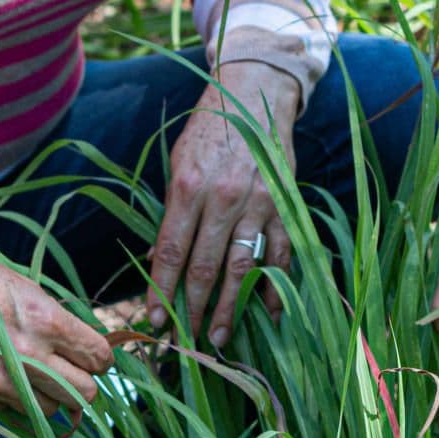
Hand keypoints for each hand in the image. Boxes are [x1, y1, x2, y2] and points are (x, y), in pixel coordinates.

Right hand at [0, 232, 113, 416]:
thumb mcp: (24, 287)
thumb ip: (56, 321)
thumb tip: (83, 347)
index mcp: (45, 322)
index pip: (98, 359)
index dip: (100, 357)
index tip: (93, 354)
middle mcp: (26, 359)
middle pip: (84, 394)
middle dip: (84, 383)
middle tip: (71, 370)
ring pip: (49, 410)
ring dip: (49, 395)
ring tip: (30, 370)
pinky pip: (10, 410)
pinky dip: (11, 396)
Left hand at [148, 60, 299, 349]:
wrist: (255, 94)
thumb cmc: (209, 131)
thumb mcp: (178, 164)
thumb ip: (172, 211)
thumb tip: (159, 262)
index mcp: (188, 187)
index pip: (170, 251)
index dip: (161, 290)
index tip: (154, 321)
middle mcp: (223, 198)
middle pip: (205, 267)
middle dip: (194, 310)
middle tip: (186, 343)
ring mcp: (258, 204)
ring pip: (242, 267)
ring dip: (231, 307)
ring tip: (221, 338)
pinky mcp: (284, 205)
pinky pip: (281, 254)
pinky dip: (276, 286)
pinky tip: (270, 314)